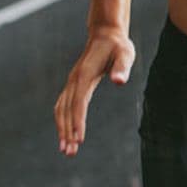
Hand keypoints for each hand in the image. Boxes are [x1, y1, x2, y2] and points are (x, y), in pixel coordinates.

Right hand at [54, 26, 134, 156]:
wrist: (106, 34)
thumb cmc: (118, 45)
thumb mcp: (126, 54)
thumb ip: (122, 67)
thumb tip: (119, 81)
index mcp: (84, 75)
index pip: (79, 103)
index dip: (78, 121)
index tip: (79, 139)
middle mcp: (74, 80)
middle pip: (66, 110)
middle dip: (67, 132)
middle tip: (70, 152)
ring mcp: (72, 82)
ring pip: (61, 109)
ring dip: (62, 129)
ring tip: (66, 149)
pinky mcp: (74, 84)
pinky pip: (63, 105)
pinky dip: (63, 120)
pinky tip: (66, 133)